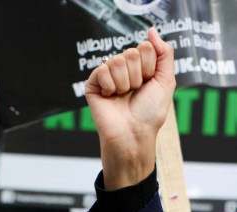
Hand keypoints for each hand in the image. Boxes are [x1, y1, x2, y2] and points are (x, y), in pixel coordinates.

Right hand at [84, 27, 175, 189]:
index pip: (144, 47)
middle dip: (137, 74)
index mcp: (140, 67)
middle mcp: (123, 70)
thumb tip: (152, 31)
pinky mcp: (92, 85)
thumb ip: (164, 53)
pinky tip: (110, 96)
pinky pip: (102, 70)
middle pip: (131, 52)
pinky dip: (110, 85)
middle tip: (134, 92)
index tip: (148, 84)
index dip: (150, 66)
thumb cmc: (149, 112)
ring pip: (117, 61)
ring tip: (122, 96)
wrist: (133, 133)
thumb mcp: (166, 80)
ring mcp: (107, 77)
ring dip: (124, 82)